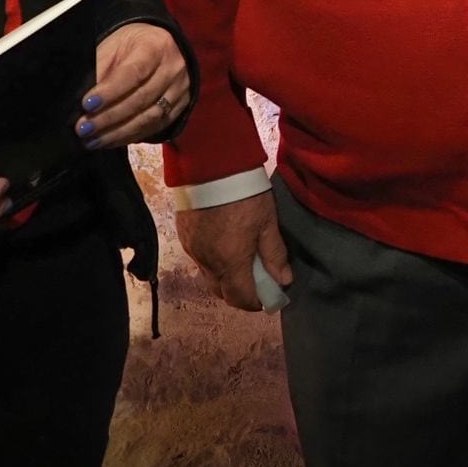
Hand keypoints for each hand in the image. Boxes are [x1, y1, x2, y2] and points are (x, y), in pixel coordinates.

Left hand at [75, 23, 190, 148]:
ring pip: (149, 118)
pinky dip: (129, 137)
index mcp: (155, 46)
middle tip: (83, 128)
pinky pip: (155, 128)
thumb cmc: (131, 45)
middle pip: (141, 98)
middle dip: (109, 117)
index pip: (133, 73)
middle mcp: (173, 69)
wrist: (161, 45)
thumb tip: (82, 102)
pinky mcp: (180, 108)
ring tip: (93, 141)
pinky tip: (109, 141)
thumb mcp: (113, 46)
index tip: (86, 105)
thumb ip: (99, 70)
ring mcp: (180, 91)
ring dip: (118, 133)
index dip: (110, 91)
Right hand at [175, 193, 292, 311]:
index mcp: (230, 261)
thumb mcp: (267, 221)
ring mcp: (192, 249)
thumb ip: (275, 254)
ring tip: (241, 256)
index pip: (241, 299)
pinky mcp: (184, 236)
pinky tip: (224, 242)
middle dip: (239, 291)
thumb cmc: (244, 192)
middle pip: (222, 292)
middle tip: (257, 277)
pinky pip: (199, 259)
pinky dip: (212, 259)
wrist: (209, 164)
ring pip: (208, 275)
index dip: (256, 302)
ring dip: (225, 275)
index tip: (269, 295)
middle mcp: (207, 261)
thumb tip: (284, 280)